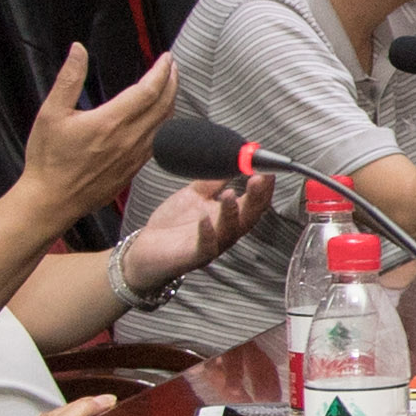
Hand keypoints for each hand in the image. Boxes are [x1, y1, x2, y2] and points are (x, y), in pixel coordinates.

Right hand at [16, 41, 189, 222]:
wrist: (51, 200)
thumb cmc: (48, 158)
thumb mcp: (51, 113)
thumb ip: (68, 78)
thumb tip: (78, 49)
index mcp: (110, 122)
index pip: (148, 91)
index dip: (161, 71)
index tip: (166, 58)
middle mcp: (128, 139)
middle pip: (163, 105)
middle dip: (171, 82)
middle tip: (172, 66)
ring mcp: (134, 157)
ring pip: (165, 125)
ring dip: (171, 102)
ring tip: (170, 86)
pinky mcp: (133, 170)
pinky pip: (158, 142)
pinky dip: (165, 124)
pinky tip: (161, 118)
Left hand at [117, 161, 280, 294]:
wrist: (146, 250)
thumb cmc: (174, 224)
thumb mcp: (194, 195)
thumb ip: (212, 180)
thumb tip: (230, 158)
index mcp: (229, 217)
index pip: (253, 203)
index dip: (263, 188)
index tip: (268, 169)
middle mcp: (225, 232)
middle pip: (248, 217)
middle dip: (256, 198)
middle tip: (259, 178)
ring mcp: (211, 245)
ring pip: (229, 231)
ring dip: (231, 212)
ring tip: (229, 193)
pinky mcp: (193, 257)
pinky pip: (204, 247)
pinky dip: (207, 234)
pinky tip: (204, 219)